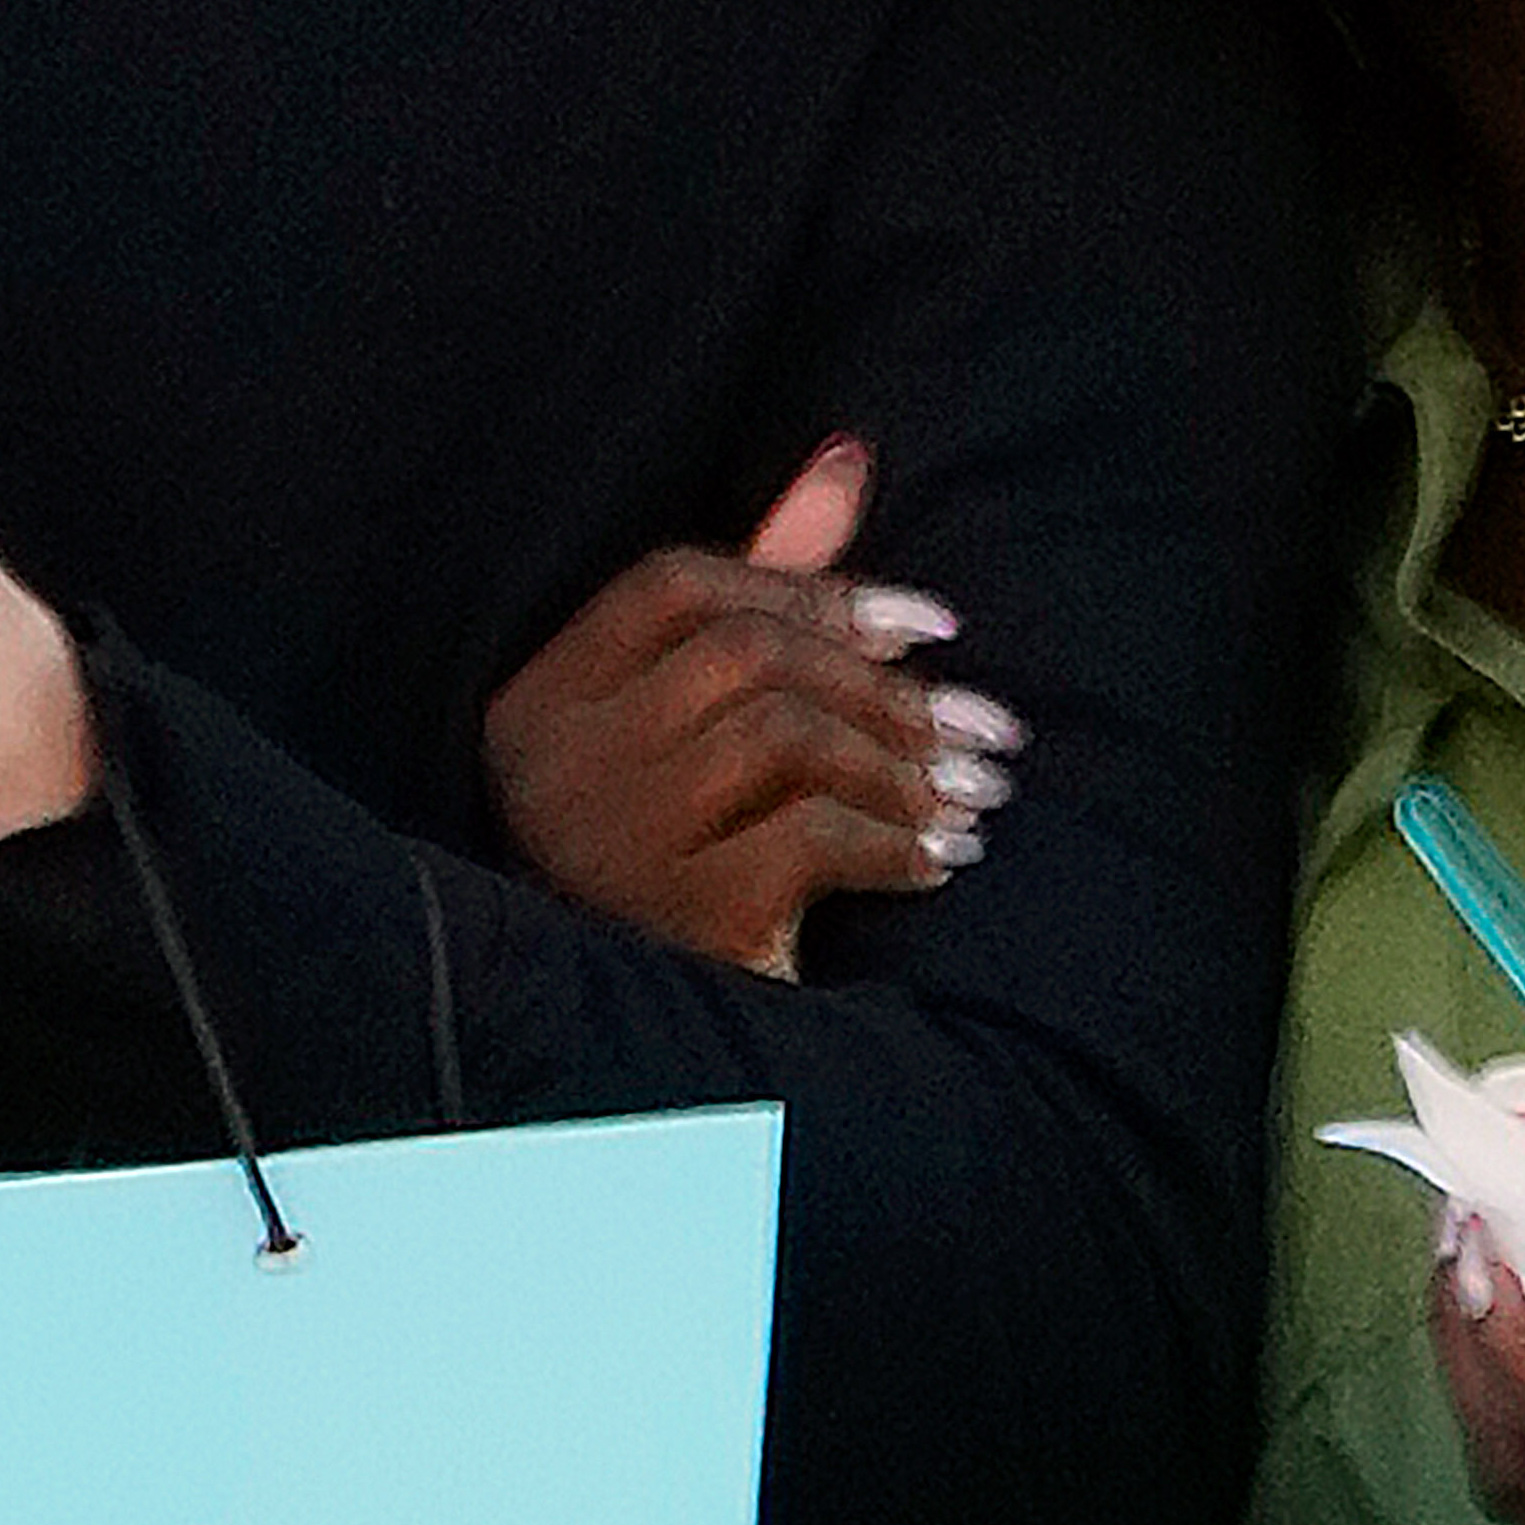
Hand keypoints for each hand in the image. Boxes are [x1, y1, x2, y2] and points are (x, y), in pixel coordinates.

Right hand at [479, 437, 1019, 974]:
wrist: (657, 1070)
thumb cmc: (684, 870)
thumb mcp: (705, 729)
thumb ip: (763, 590)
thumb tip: (849, 454)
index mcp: (538, 704)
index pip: (676, 584)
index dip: (813, 583)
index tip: (927, 624)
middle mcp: (547, 764)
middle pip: (744, 652)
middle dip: (885, 682)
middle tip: (986, 730)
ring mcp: (600, 842)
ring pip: (782, 736)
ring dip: (905, 763)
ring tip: (977, 798)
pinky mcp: (668, 919)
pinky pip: (809, 841)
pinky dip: (895, 843)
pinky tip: (939, 862)